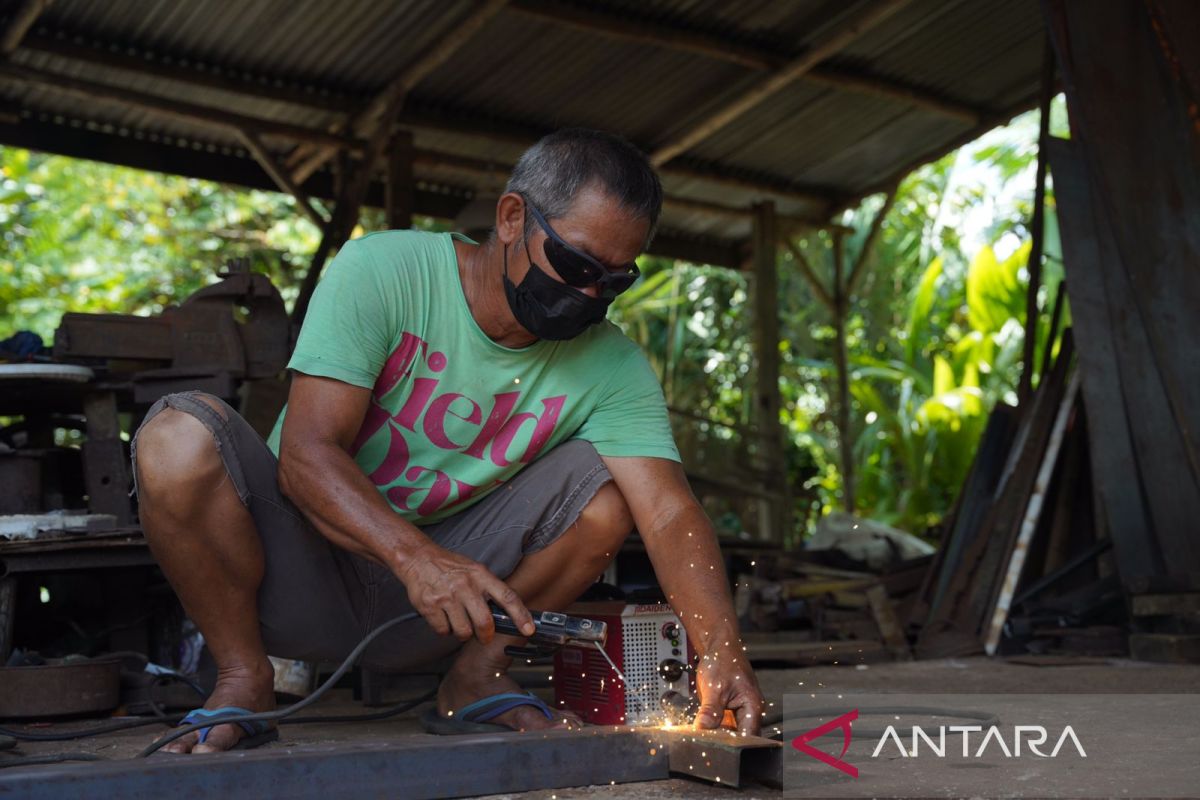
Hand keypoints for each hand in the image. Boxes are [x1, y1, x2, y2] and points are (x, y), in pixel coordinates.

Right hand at [397, 541, 534, 643]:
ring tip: (458, 622)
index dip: (520, 615)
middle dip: (486, 636)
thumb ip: (488, 588)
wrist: (418, 558)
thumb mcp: (474, 570)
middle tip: (484, 637)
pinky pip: (443, 631)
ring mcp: (447, 597)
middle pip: (484, 623)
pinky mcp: (430, 606)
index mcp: (481, 576)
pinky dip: (444, 630)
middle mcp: (466, 586)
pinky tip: (443, 618)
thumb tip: (505, 612)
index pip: (507, 597)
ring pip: (463, 632)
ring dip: (463, 633)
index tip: (529, 629)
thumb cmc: (449, 566)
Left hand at [693, 645, 763, 735]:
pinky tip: (702, 728)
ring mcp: (738, 712)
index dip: (733, 744)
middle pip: (739, 737)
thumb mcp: (714, 686)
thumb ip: (710, 710)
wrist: (718, 648)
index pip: (747, 736)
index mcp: (753, 706)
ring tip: (703, 735)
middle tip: (705, 743)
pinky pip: (722, 726)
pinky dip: (713, 728)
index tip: (716, 747)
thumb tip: (703, 727)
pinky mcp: (728, 711)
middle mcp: (749, 711)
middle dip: (723, 741)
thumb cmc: (723, 660)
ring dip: (717, 735)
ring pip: (729, 733)